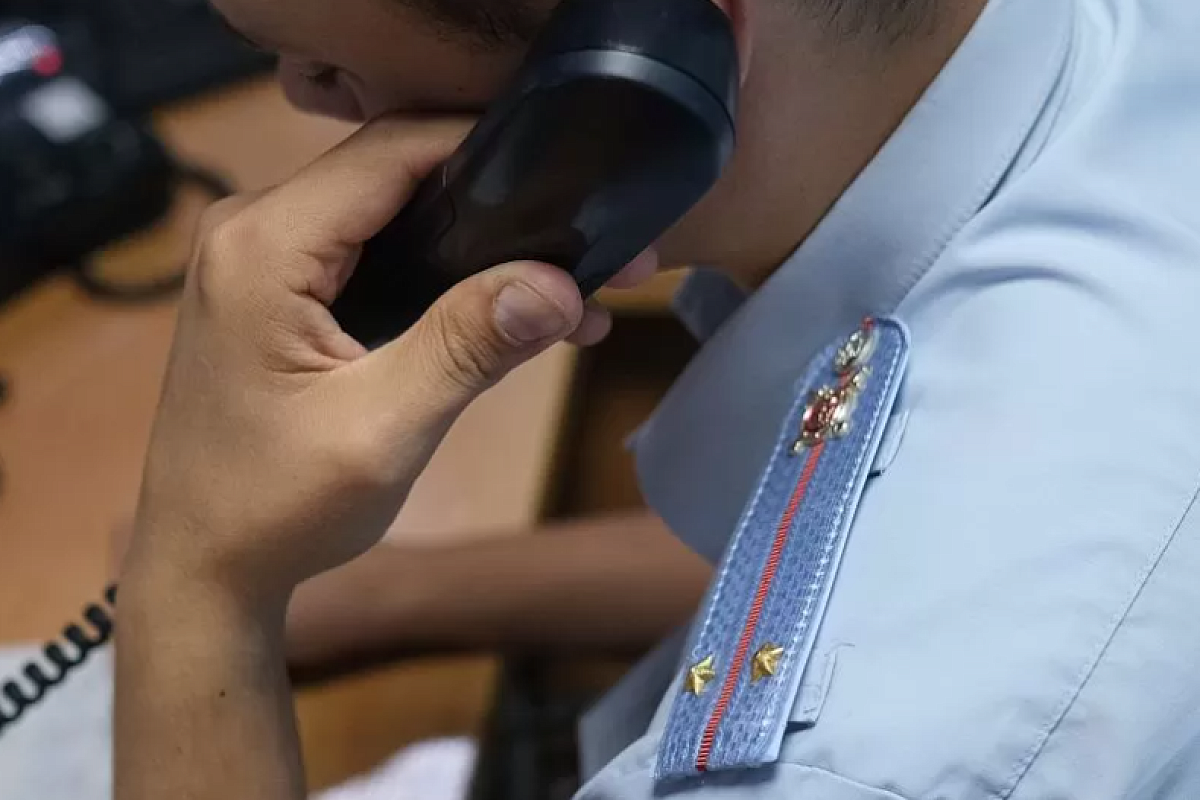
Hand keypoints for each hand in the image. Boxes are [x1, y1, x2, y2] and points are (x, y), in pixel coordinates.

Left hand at [120, 115, 647, 607]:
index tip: (574, 179)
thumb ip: (467, 347)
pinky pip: (374, 252)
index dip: (489, 149)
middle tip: (592, 243)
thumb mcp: (382, 430)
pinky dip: (441, 273)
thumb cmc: (277, 508)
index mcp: (265, 244)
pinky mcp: (281, 287)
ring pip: (392, 212)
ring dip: (477, 240)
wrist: (204, 566)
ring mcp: (264, 255)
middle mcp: (254, 227)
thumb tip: (561, 286)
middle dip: (498, 201)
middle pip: (396, 172)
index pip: (394, 148)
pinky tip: (508, 308)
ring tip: (569, 282)